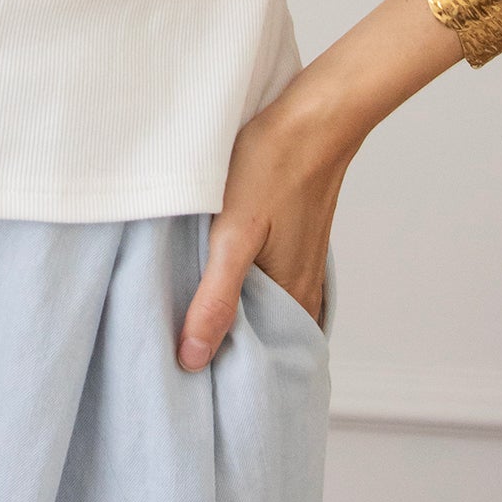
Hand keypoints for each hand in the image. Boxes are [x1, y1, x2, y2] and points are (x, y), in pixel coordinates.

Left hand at [176, 74, 351, 368]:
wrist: (315, 118)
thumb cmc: (273, 167)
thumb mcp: (233, 234)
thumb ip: (215, 297)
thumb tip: (193, 358)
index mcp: (291, 297)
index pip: (257, 360)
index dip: (222, 373)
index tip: (189, 383)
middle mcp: (304, 289)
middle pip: (265, 340)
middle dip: (230, 353)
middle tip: (186, 362)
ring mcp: (304, 266)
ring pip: (268, 313)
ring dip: (240, 322)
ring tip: (199, 329)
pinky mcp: (296, 243)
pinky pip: (274, 286)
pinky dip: (251, 295)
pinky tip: (226, 284)